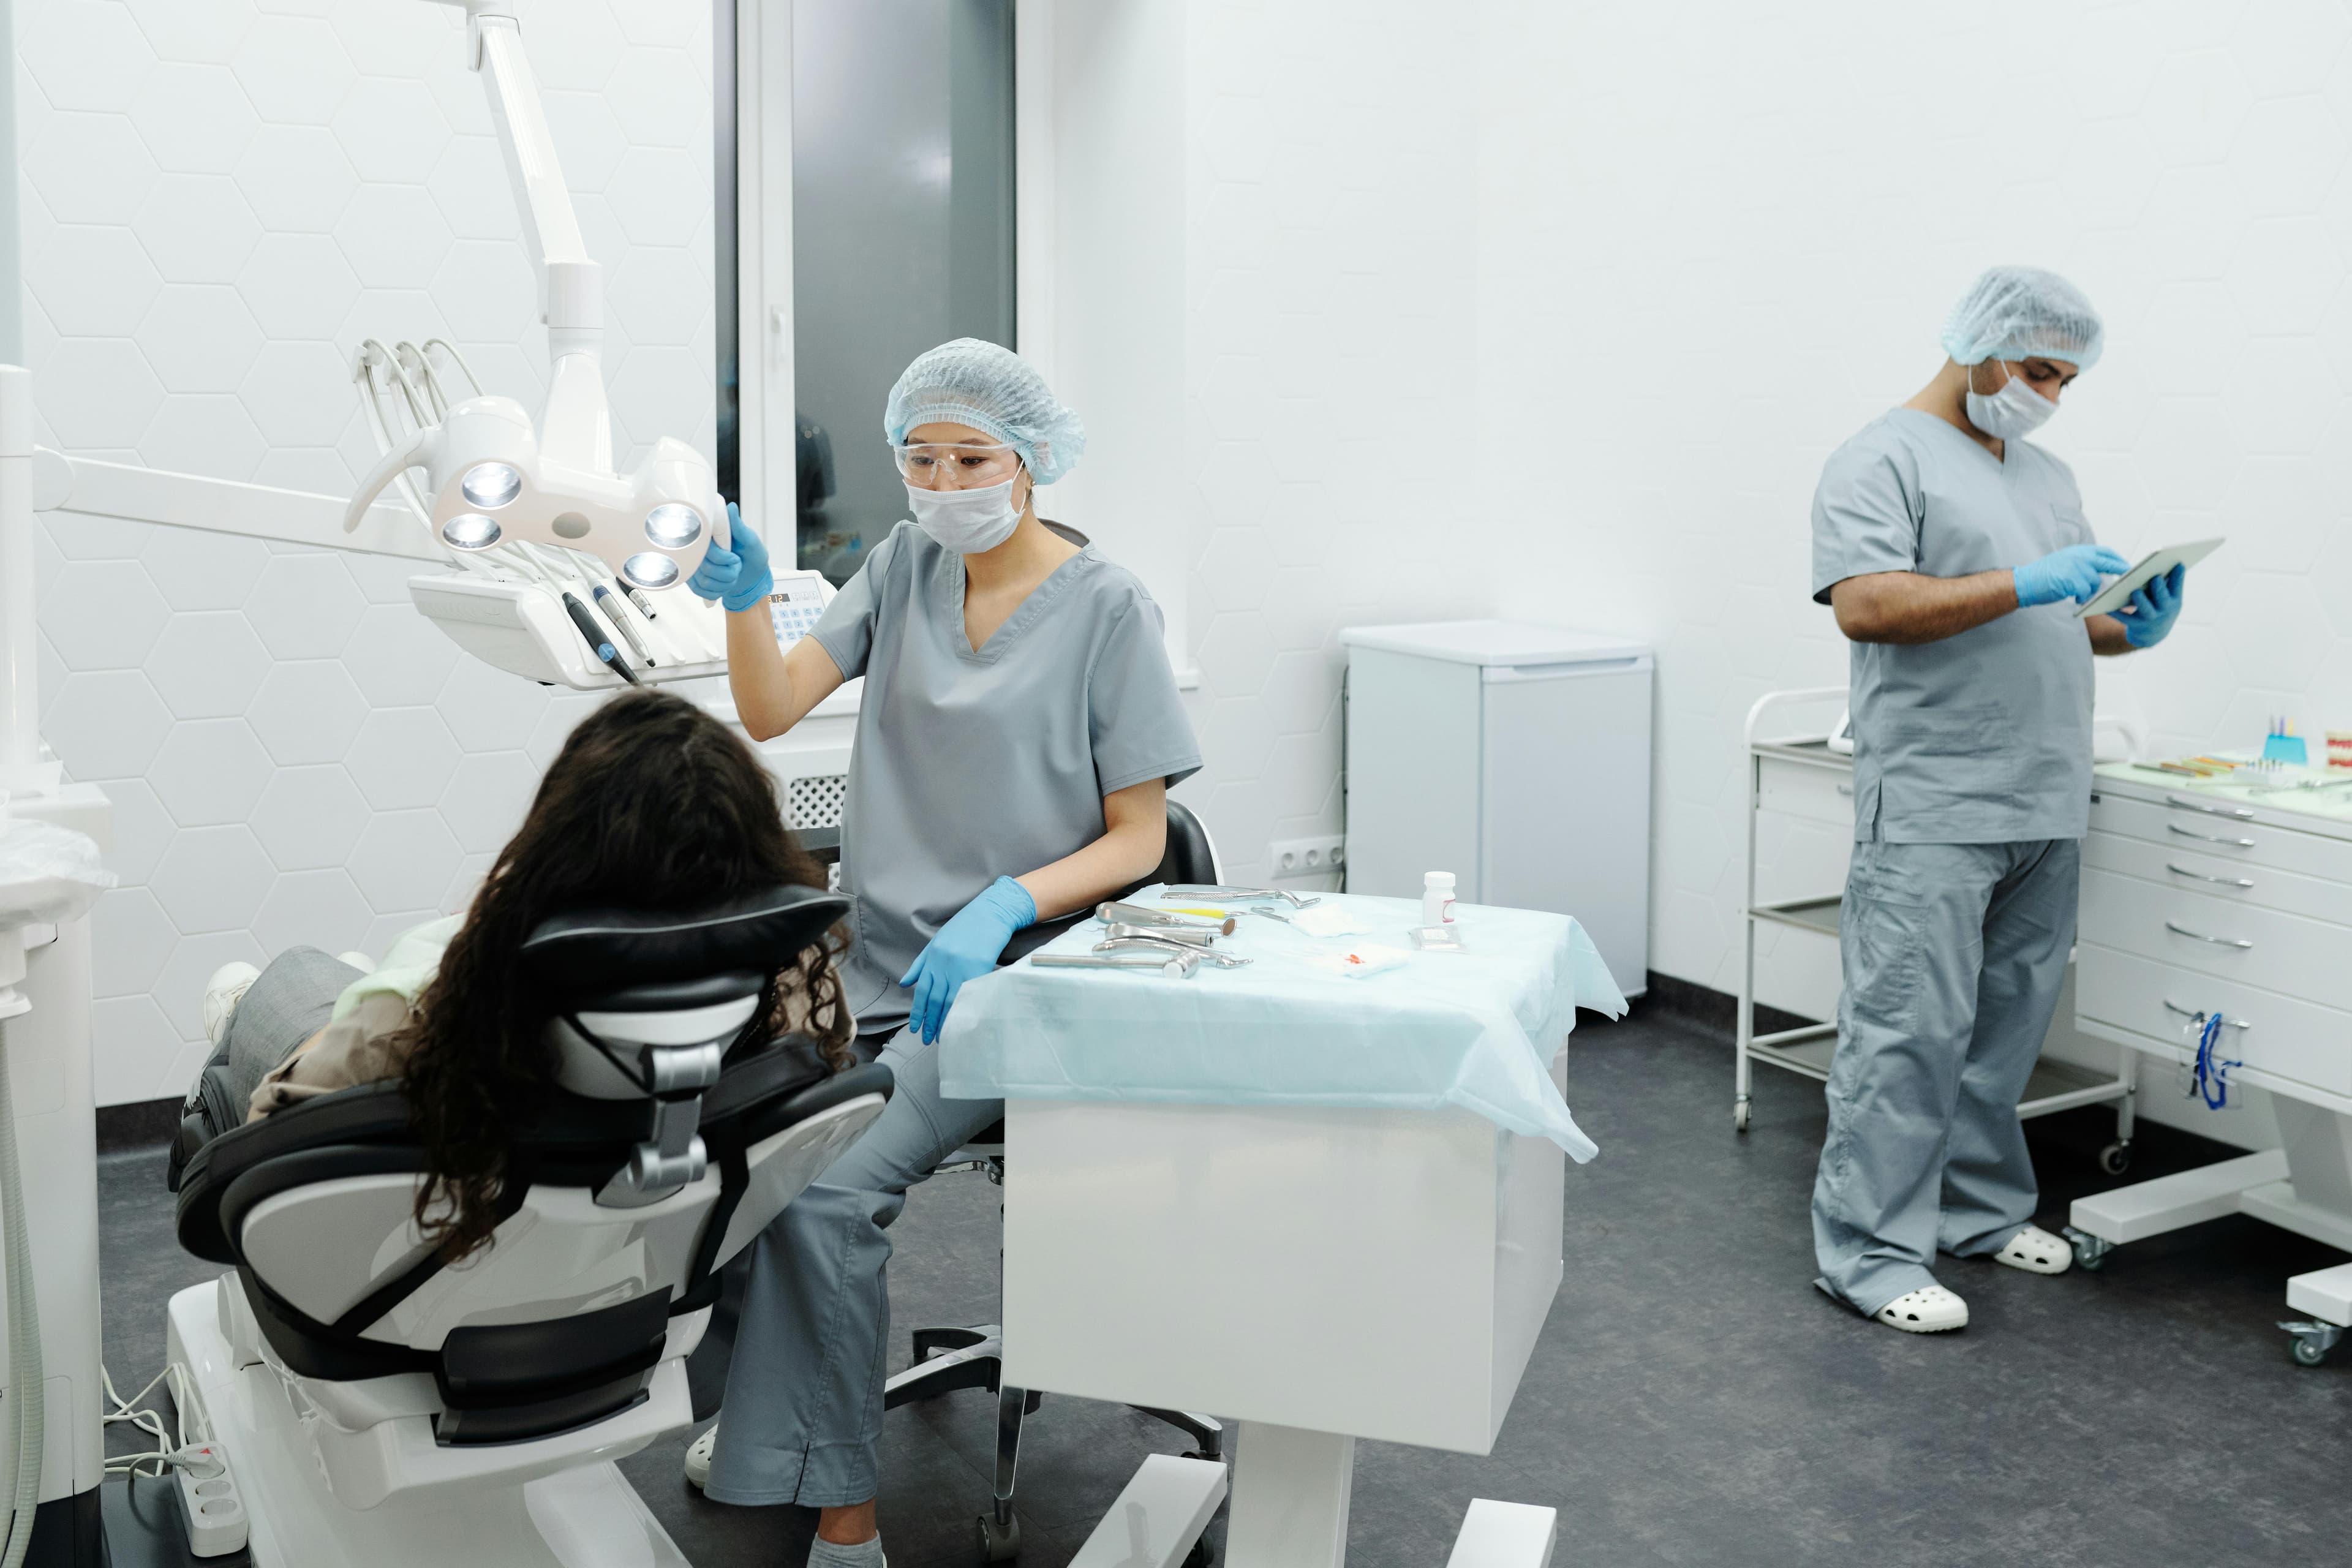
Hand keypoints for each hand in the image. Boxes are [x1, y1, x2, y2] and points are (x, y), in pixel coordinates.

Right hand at [687, 502, 774, 611]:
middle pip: (706, 567)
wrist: (752, 577)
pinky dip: (718, 591)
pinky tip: (724, 583)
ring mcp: (694, 565)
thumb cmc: (752, 557)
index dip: (722, 557)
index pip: (706, 548)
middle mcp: (699, 549)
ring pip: (705, 581)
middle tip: (736, 565)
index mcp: (710, 536)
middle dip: (728, 572)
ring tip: (732, 574)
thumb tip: (731, 508)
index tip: (734, 558)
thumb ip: (738, 526)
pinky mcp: (694, 580)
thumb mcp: (750, 540)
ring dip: (725, 582)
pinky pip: (701, 590)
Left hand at [898, 877, 1035, 1043]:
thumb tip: (905, 983)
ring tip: (942, 1036)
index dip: (918, 1012)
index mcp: (933, 958)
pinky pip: (967, 995)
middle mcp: (943, 965)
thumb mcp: (936, 942)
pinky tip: (960, 1022)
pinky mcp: (978, 969)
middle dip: (930, 1022)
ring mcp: (961, 968)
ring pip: (949, 1001)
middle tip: (927, 1039)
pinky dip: (962, 1010)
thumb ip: (920, 963)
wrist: (990, 913)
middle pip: (934, 1000)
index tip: (915, 1028)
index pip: (921, 991)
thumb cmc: (965, 927)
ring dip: (944, 1020)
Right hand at [2014, 543, 2131, 607]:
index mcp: (2078, 551)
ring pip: (2095, 583)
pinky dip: (2082, 598)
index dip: (2117, 559)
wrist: (2025, 582)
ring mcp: (2077, 568)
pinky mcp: (2073, 581)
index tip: (2125, 565)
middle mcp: (2079, 557)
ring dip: (2090, 591)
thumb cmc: (2044, 575)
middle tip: (2129, 577)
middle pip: (2107, 563)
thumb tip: (2099, 569)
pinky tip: (2075, 599)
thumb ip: (2082, 562)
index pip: (2104, 551)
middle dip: (2120, 570)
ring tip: (2079, 594)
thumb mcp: (2065, 561)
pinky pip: (2086, 593)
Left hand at [2119, 563, 2183, 647]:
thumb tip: (2166, 563)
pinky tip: (2109, 605)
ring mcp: (2150, 618)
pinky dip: (2117, 612)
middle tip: (2156, 577)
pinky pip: (2125, 618)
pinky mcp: (2136, 625)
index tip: (2178, 564)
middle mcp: (2165, 610)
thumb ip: (2168, 584)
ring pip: (2146, 609)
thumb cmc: (2160, 607)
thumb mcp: (2170, 598)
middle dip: (2159, 589)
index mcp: (2174, 600)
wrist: (2154, 634)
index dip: (2178, 576)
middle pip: (2162, 599)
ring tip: (2135, 591)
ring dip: (2141, 600)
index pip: (2177, 586)